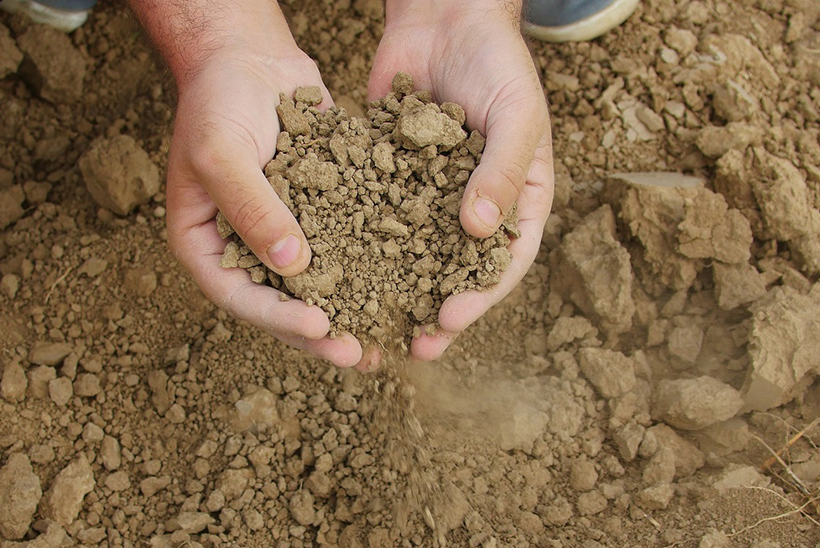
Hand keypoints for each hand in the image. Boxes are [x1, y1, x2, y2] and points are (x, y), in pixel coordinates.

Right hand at [132, 1, 371, 368]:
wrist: (248, 59)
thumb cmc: (219, 100)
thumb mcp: (222, 151)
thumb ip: (253, 208)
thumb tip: (294, 266)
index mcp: (203, 244)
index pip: (238, 295)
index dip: (278, 317)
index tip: (321, 327)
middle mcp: (241, 248)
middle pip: (278, 304)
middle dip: (319, 332)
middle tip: (358, 355)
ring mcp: (278, 234)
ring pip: (311, 287)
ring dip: (345, 312)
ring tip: (381, 342)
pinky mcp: (313, 217)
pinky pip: (337, 250)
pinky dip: (362, 271)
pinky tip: (397, 287)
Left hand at [369, 0, 554, 359]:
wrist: (445, 18)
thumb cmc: (496, 62)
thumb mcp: (515, 113)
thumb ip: (502, 169)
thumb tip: (478, 230)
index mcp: (519, 199)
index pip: (506, 261)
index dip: (481, 294)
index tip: (451, 318)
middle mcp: (476, 206)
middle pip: (461, 272)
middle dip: (440, 310)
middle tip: (417, 346)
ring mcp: (433, 197)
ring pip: (418, 255)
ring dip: (401, 291)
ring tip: (378, 324)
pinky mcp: (393, 181)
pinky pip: (382, 219)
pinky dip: (368, 246)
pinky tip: (344, 272)